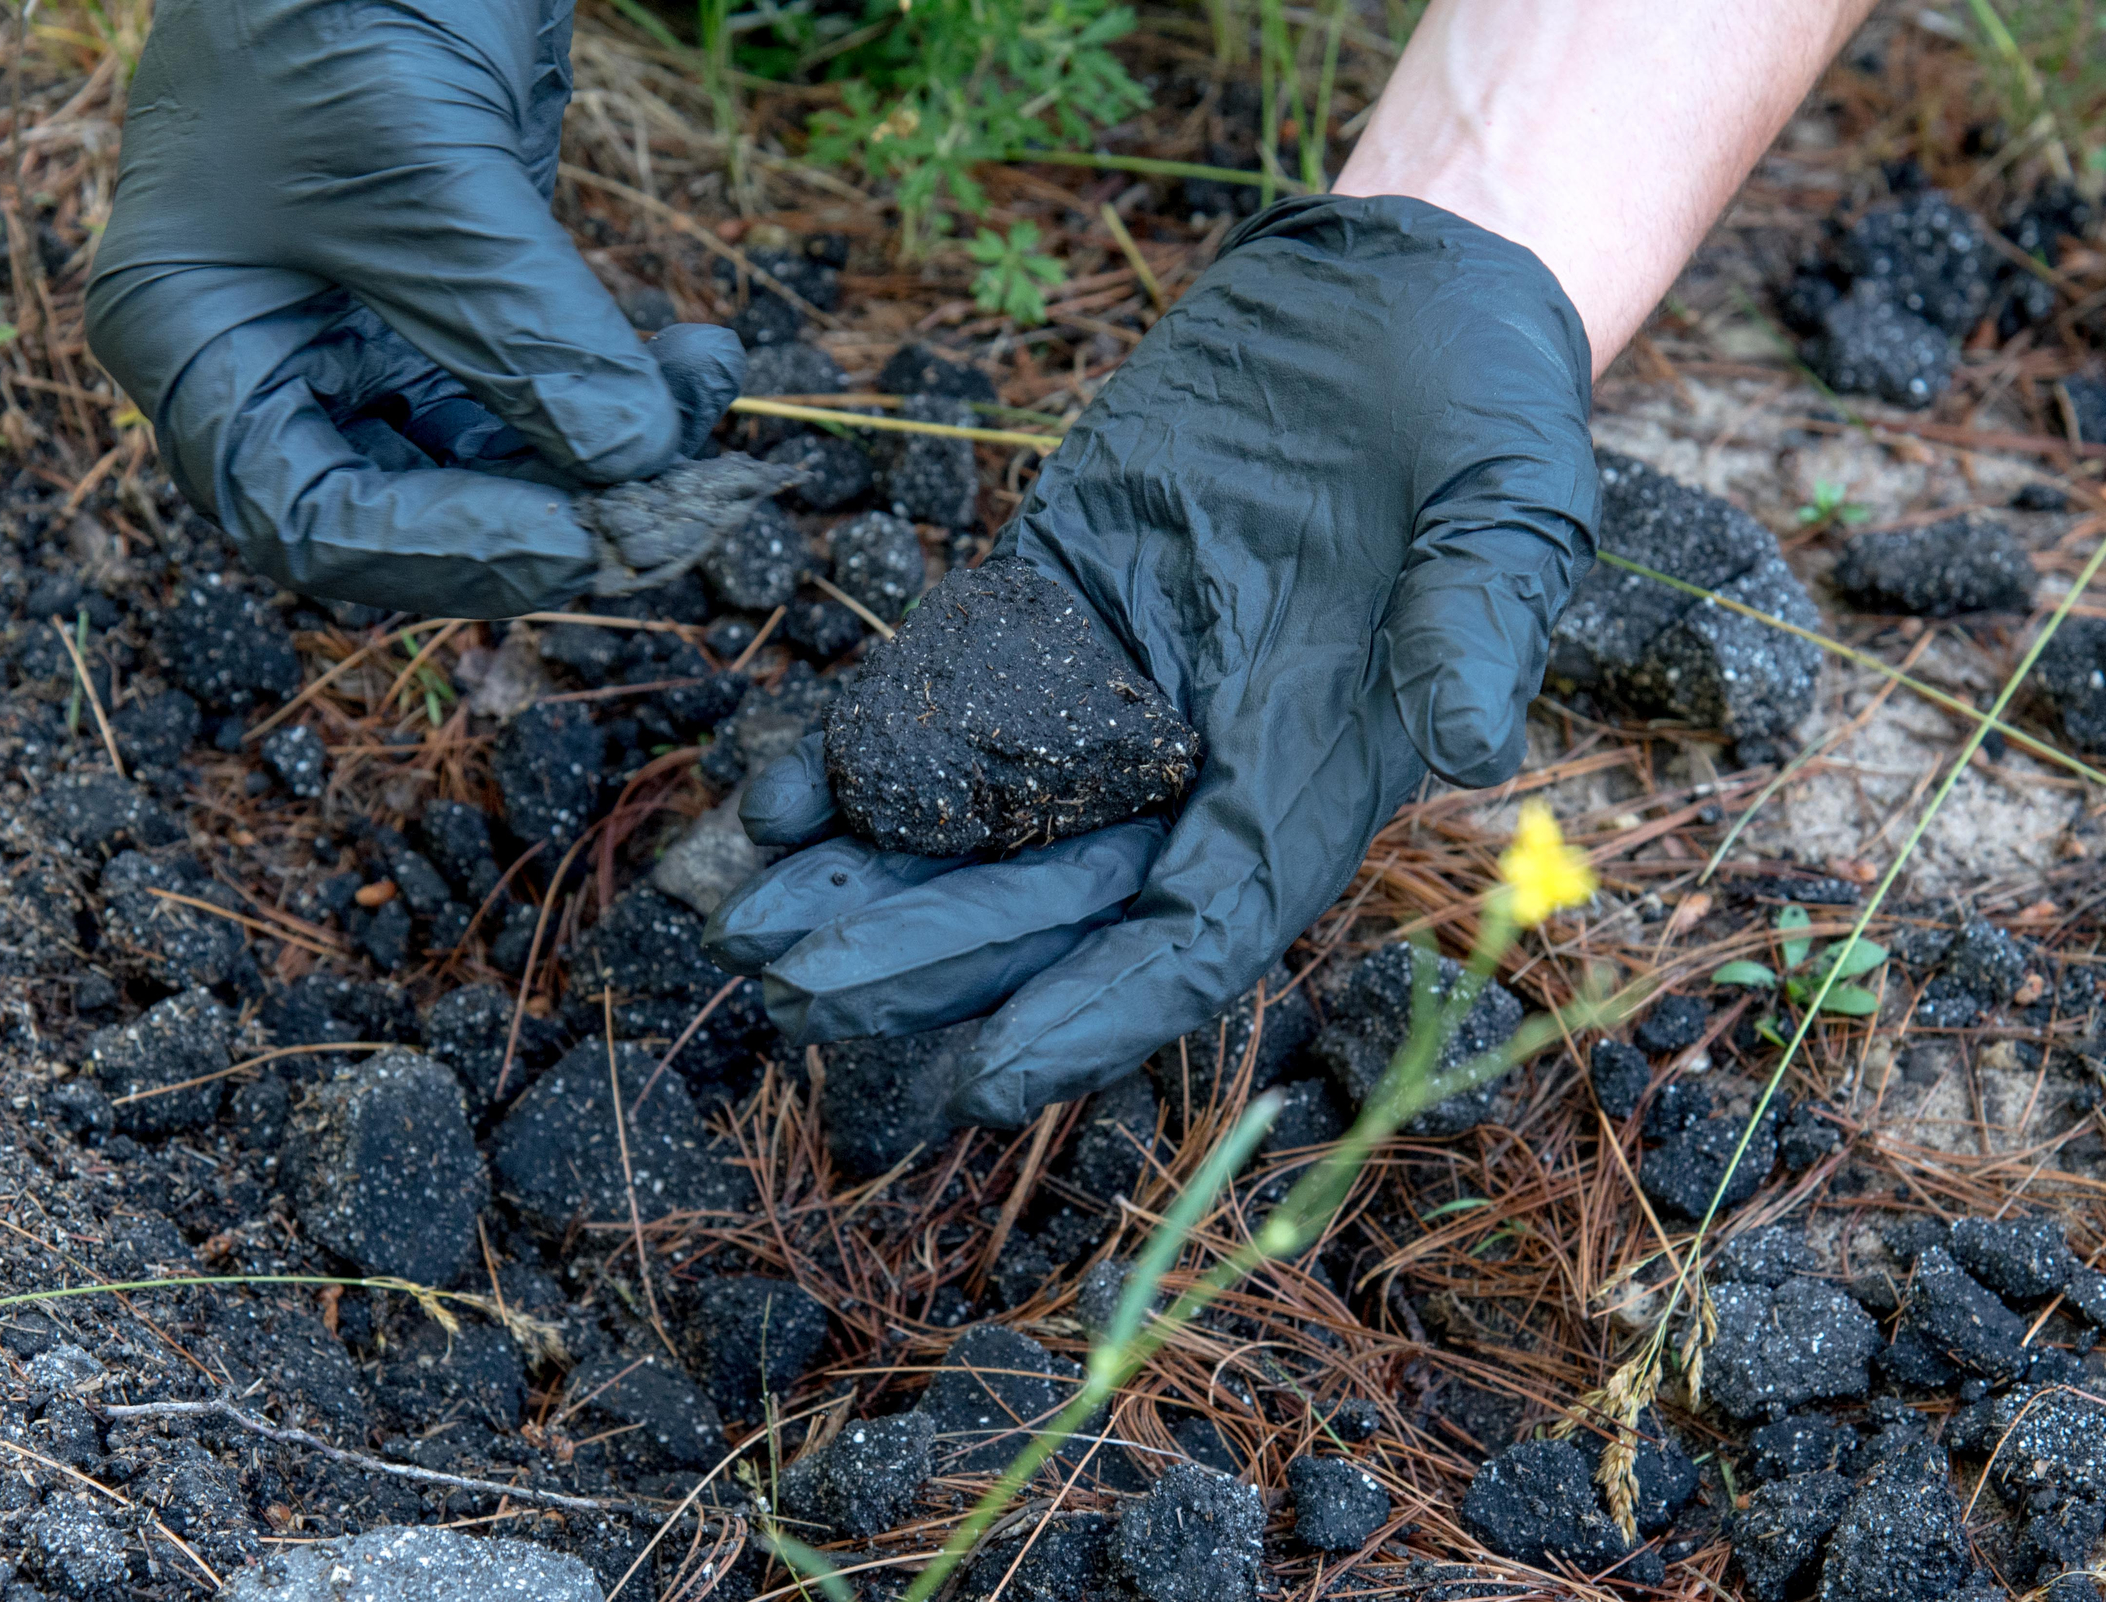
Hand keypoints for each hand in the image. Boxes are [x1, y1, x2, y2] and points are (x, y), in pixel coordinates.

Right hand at [84, 0, 743, 617]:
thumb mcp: (425, 171)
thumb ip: (523, 332)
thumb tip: (635, 465)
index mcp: (192, 340)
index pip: (304, 519)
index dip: (443, 549)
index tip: (579, 537)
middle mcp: (268, 356)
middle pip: (408, 512)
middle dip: (549, 511)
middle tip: (676, 506)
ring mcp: (365, 329)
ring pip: (494, 464)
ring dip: (610, 455)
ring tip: (707, 406)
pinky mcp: (455, 294)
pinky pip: (540, 391)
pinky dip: (624, 394)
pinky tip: (703, 360)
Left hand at [705, 196, 1596, 1126]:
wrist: (1398, 295)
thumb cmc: (1482, 405)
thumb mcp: (1510, 503)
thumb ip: (1479, 620)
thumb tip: (1471, 744)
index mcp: (1310, 775)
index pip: (1193, 934)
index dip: (1092, 1014)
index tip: (982, 1082)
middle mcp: (1201, 760)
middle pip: (1048, 899)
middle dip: (923, 956)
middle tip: (791, 995)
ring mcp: (1113, 684)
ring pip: (974, 818)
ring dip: (862, 880)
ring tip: (741, 923)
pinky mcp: (1050, 597)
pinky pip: (943, 694)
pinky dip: (860, 750)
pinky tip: (773, 797)